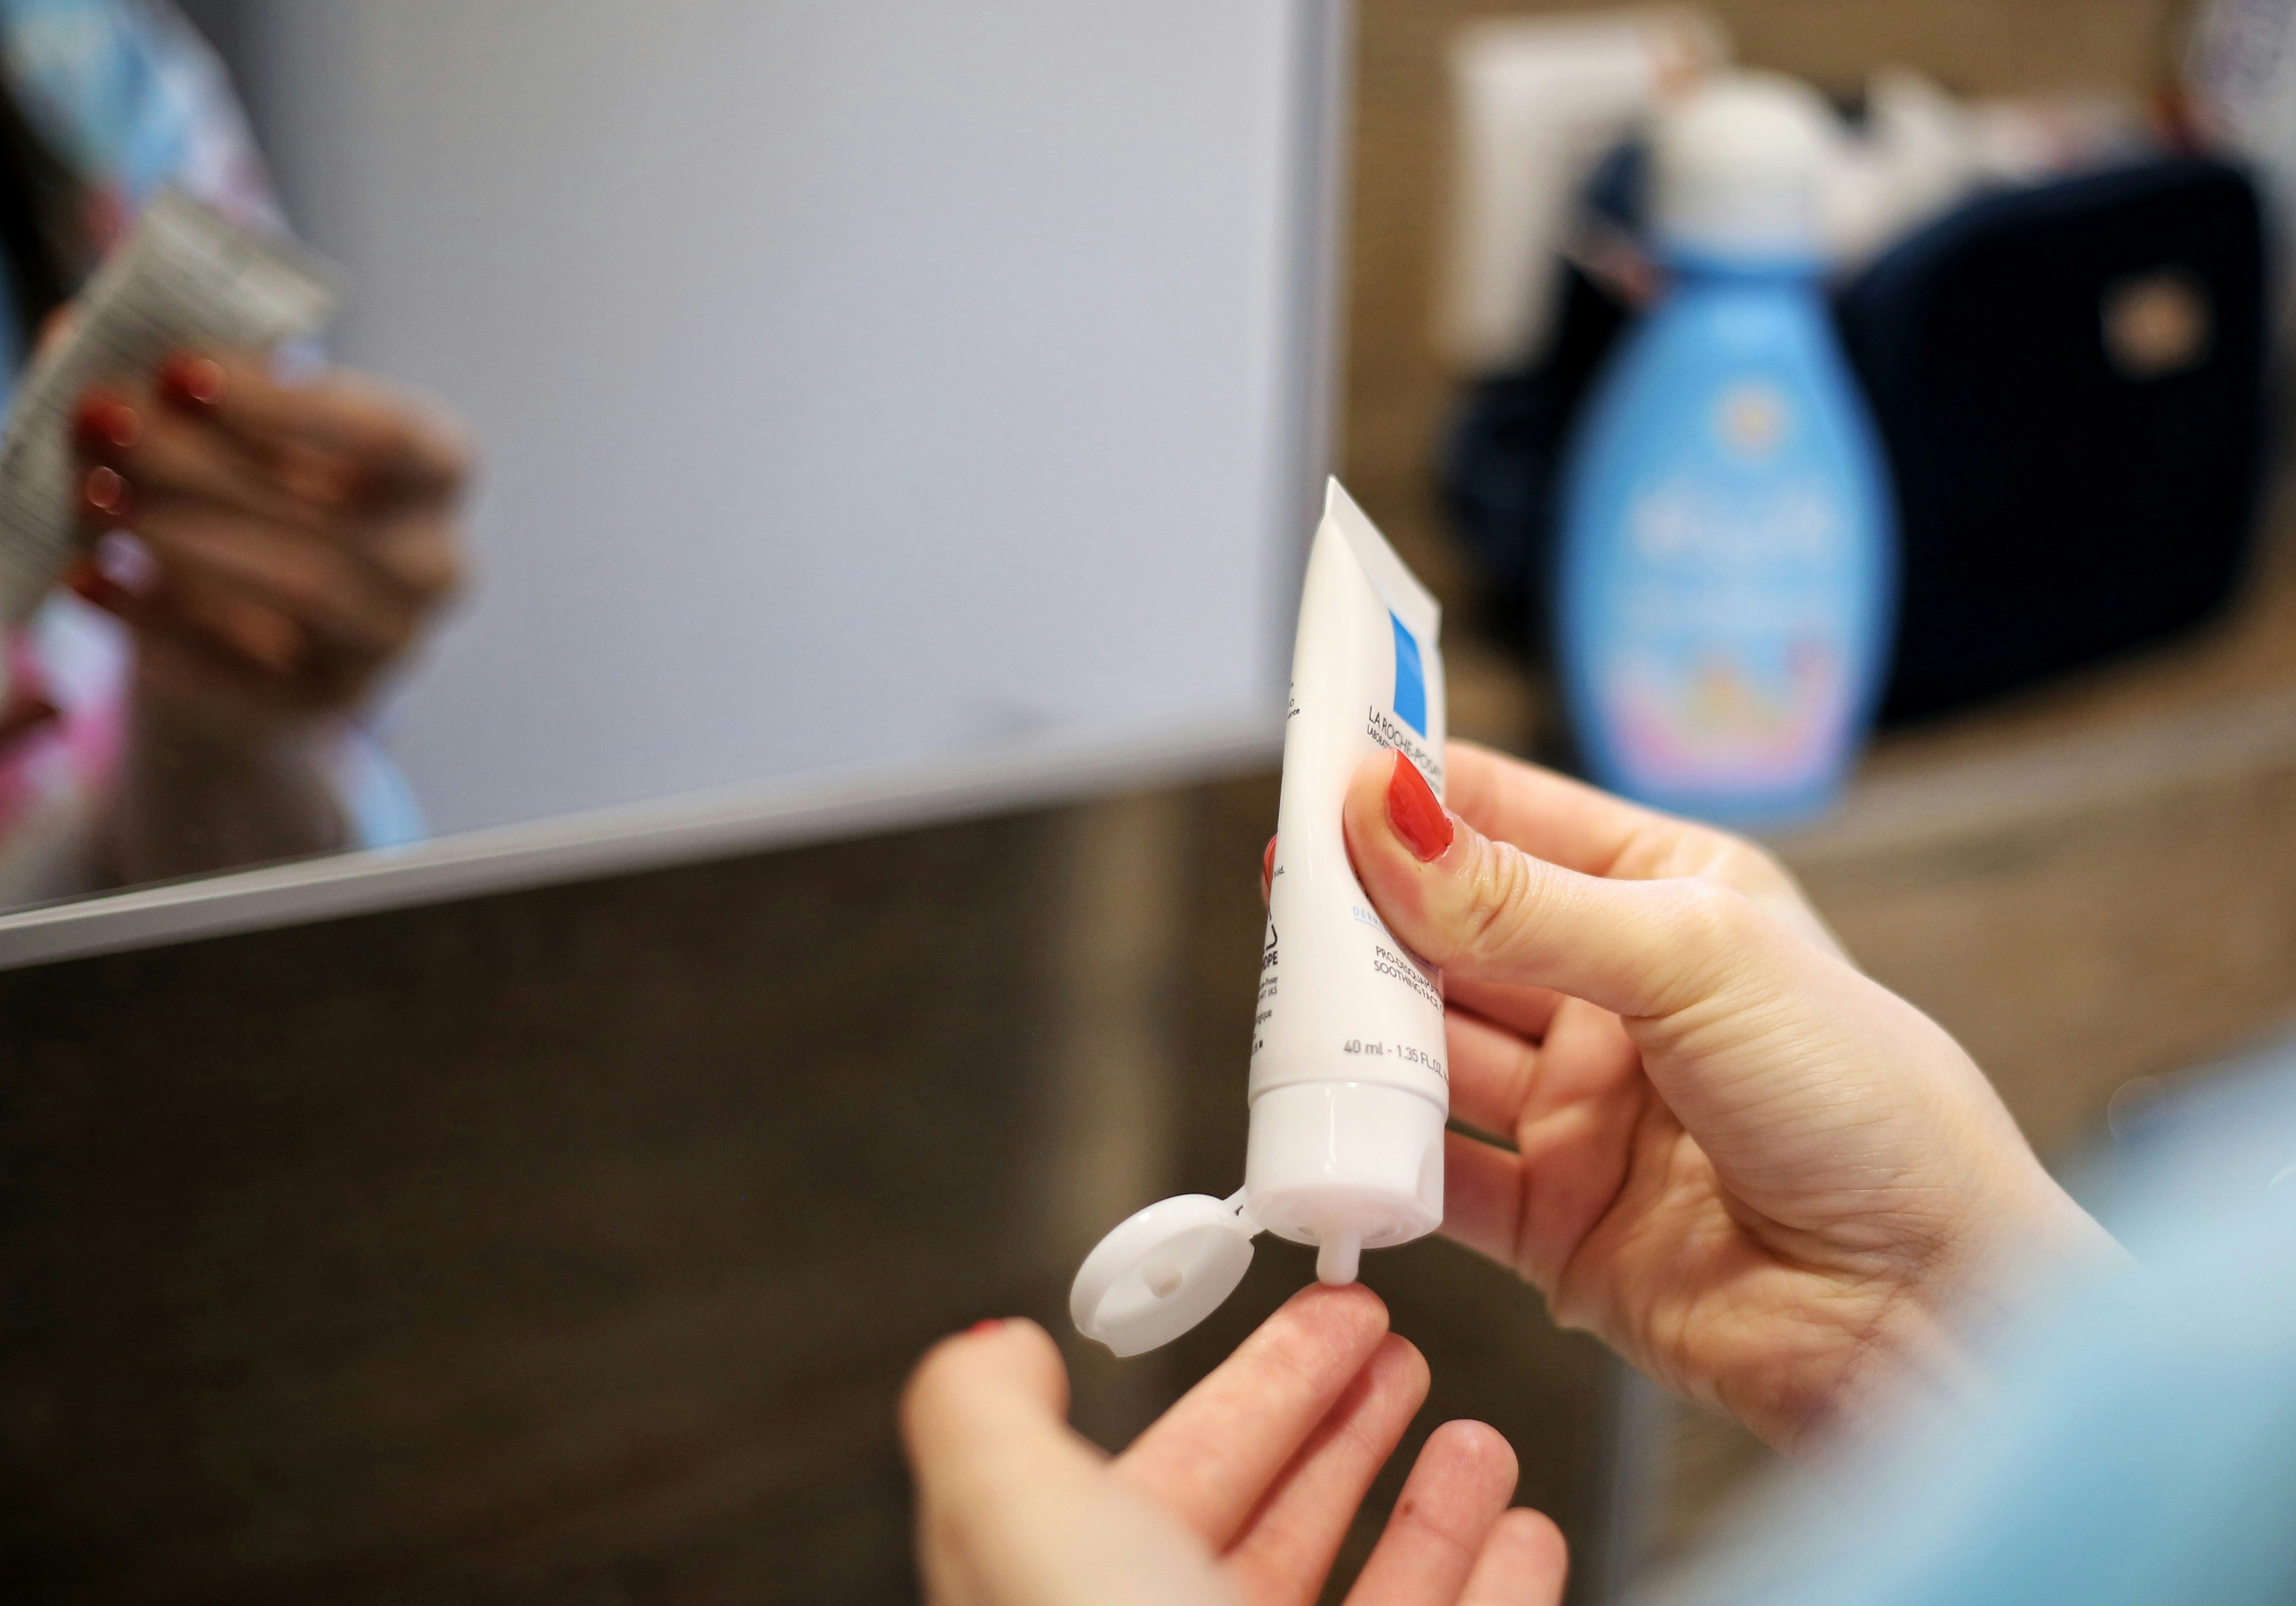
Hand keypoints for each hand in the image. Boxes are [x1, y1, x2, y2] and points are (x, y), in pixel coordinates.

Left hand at [66, 349, 466, 727]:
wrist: (251, 630)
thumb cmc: (248, 493)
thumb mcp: (233, 426)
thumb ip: (183, 382)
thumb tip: (81, 336)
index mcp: (435, 469)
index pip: (388, 434)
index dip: (284, 405)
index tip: (177, 372)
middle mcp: (435, 561)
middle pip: (330, 516)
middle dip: (203, 465)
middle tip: (102, 424)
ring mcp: (389, 642)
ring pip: (300, 589)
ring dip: (183, 539)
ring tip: (92, 500)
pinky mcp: (325, 702)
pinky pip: (242, 667)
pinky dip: (154, 621)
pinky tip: (87, 579)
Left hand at [901, 1285, 1566, 1605]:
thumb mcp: (1017, 1528)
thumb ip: (982, 1425)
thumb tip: (994, 1351)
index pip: (1169, 1476)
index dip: (1247, 1388)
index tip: (1316, 1317)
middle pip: (1271, 1530)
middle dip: (1335, 1427)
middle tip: (1386, 1344)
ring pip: (1374, 1601)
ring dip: (1428, 1506)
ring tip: (1467, 1434)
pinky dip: (1496, 1587)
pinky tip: (1518, 1532)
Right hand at [1332, 742, 2115, 1450]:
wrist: (1929, 1315)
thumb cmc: (1868, 1108)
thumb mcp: (1694, 960)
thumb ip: (1521, 902)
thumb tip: (1386, 814)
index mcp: (1667, 898)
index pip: (1507, 815)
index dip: (1409, 787)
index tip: (1317, 763)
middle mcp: (1614, 998)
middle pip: (1448, 935)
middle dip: (1363, 914)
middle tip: (1281, 895)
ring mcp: (1580, 1111)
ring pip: (1429, 1052)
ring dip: (1360, 1034)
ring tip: (1291, 1013)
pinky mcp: (1554, 1220)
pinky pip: (1436, 1178)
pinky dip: (1376, 1160)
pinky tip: (1330, 1135)